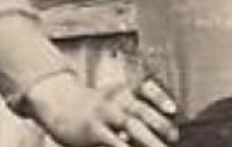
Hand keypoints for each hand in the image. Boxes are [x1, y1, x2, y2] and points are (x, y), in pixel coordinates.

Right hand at [24, 71, 179, 146]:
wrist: (58, 103)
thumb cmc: (93, 108)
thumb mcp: (113, 101)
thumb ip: (134, 113)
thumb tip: (162, 130)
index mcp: (124, 91)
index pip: (146, 89)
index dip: (160, 97)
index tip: (173, 110)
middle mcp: (116, 99)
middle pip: (141, 109)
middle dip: (160, 124)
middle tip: (174, 137)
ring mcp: (104, 114)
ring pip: (130, 125)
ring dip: (149, 139)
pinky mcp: (92, 130)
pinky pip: (111, 140)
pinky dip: (123, 145)